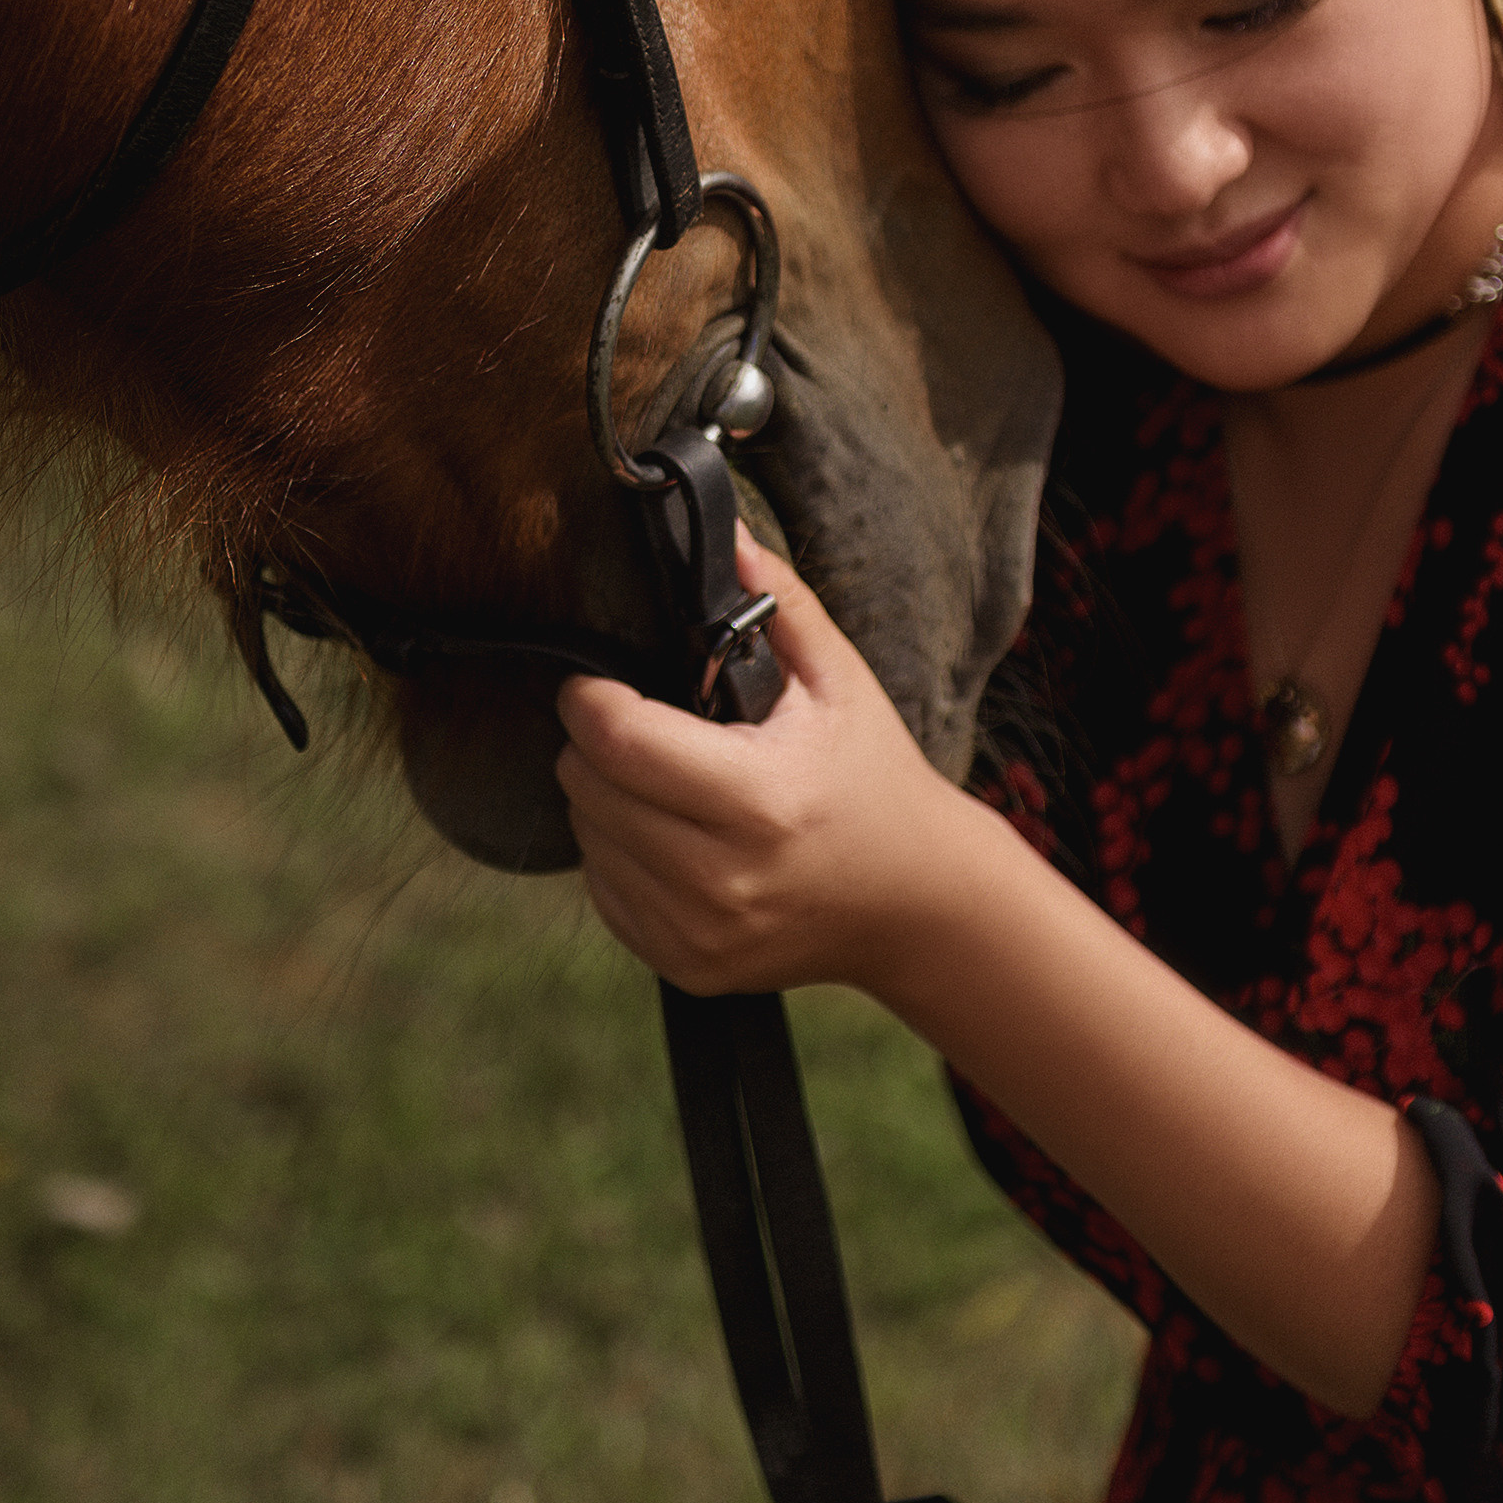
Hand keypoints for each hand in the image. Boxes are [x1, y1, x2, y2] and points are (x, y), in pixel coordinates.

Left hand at [555, 527, 987, 998]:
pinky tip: (670, 833)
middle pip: (589, 789)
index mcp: (761, 800)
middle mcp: (724, 878)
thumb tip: (725, 536)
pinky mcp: (686, 965)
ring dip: (603, 800)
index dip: (589, 698)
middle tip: (637, 723)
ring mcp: (702, 933)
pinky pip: (604, 893)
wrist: (916, 904)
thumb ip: (778, 604)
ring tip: (662, 778)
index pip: (620, 741)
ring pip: (587, 841)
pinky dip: (618, 855)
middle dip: (595, 745)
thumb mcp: (840, 682)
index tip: (594, 678)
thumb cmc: (875, 780)